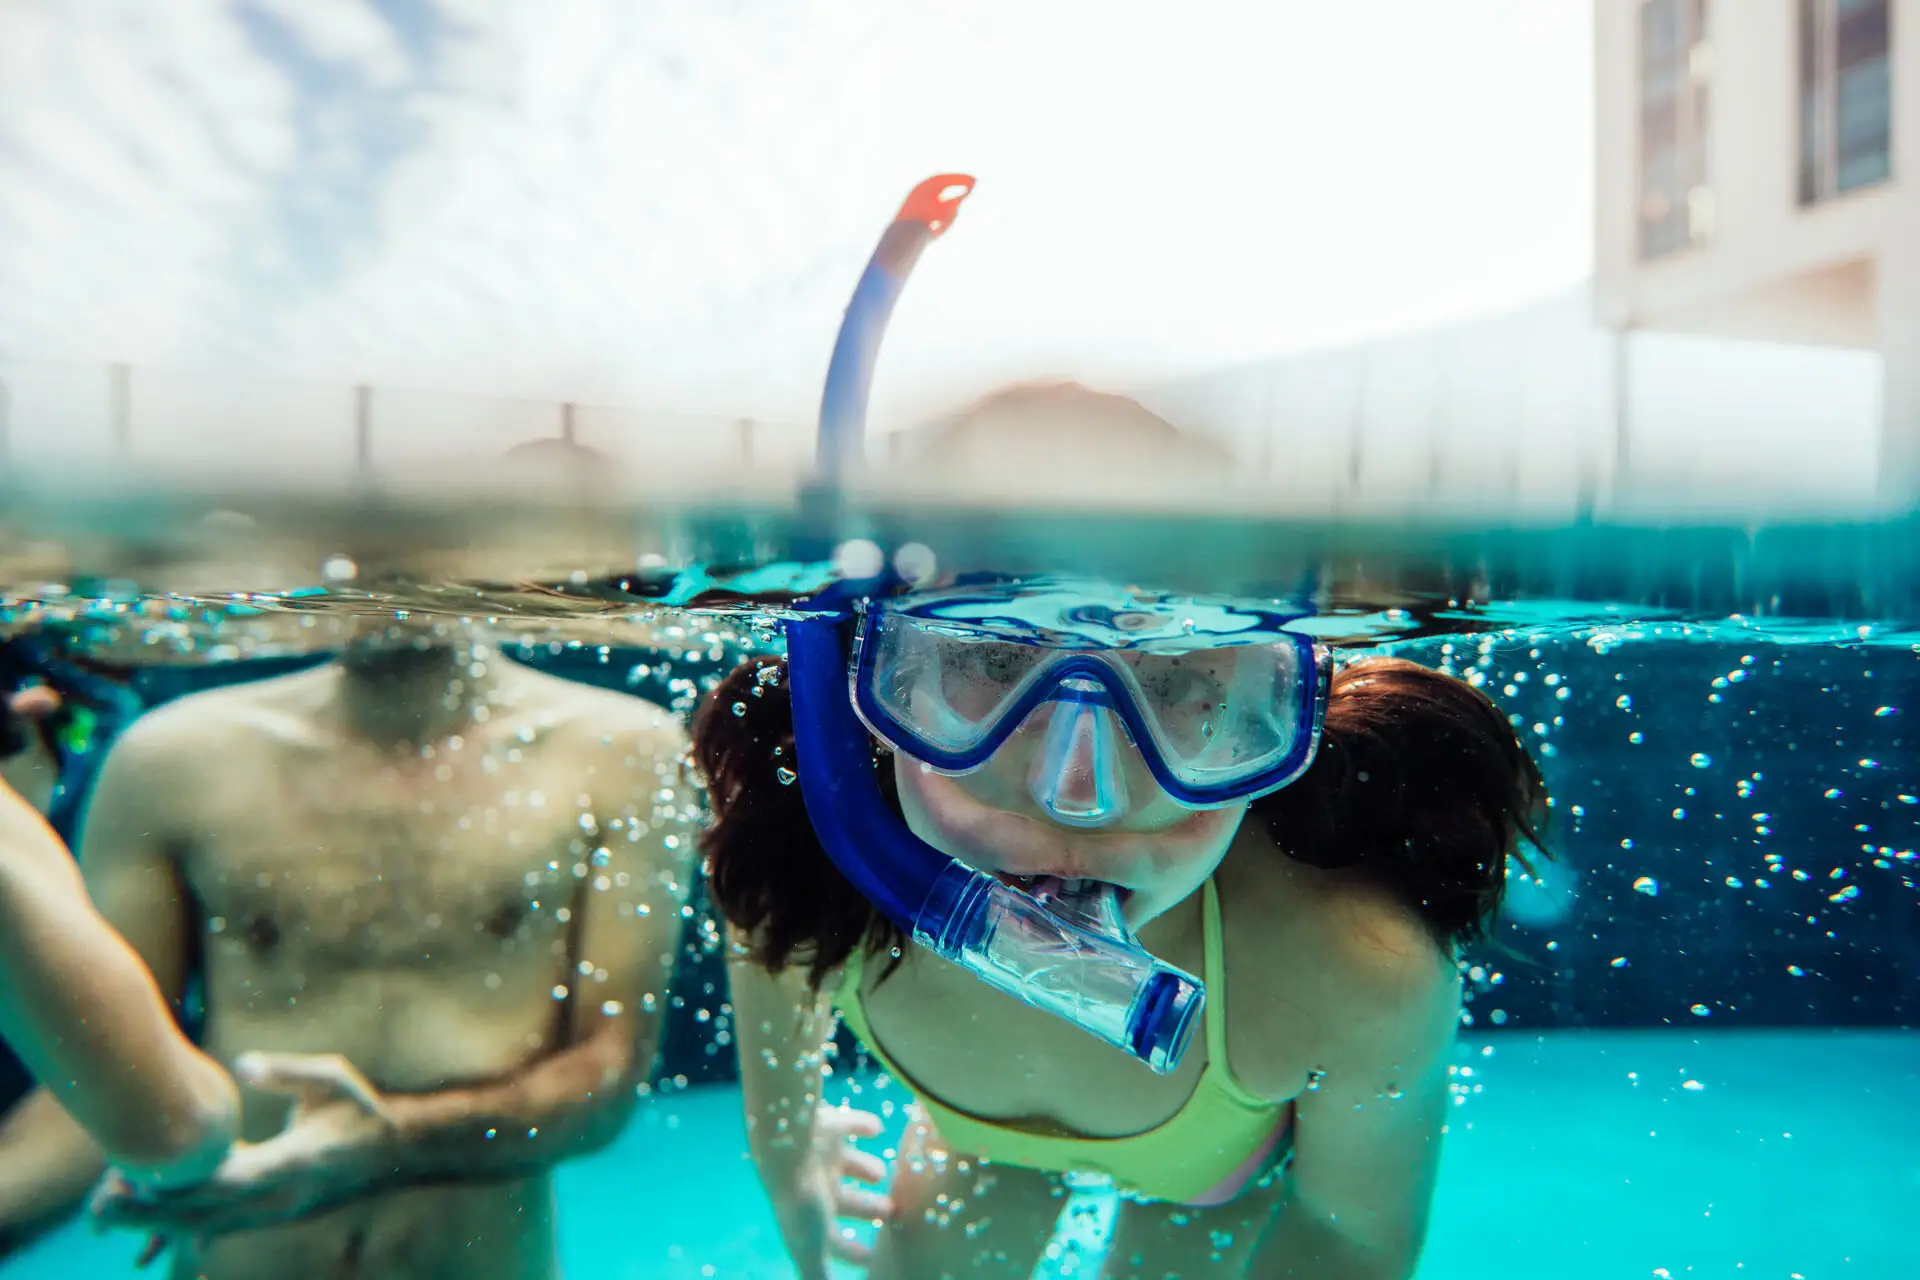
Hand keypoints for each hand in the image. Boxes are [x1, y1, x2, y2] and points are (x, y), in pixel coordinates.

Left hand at [91, 1051, 396, 1260]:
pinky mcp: (273, 1216)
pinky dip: (185, 1227)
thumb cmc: (364, 1109)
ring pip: (208, 1227)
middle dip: (149, 1216)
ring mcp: (277, 1214)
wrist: (398, 1153)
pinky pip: (222, 1227)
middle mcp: (281, 1199)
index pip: (228, 1180)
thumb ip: (288, 1072)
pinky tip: (153, 1233)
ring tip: (110, 1214)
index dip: (180, 1183)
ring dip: (159, 1224)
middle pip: (205, 1216)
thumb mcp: (333, 1078)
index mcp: (295, 1162)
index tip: (137, 1179)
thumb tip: (242, 1064)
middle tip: (100, 1209)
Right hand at [778, 1104, 893, 1278]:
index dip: (852, 1251)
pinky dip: (862, 1124)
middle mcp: (816, 1187)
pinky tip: (877, 1127)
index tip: (873, 1257)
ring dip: (865, 1168)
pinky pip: (848, 1123)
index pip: (834, 1240)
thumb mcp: (812, 1248)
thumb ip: (818, 1275)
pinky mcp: (827, 1124)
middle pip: (845, 1200)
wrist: (788, 1147)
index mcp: (812, 1218)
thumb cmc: (803, 1201)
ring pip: (847, 1163)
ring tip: (881, 1172)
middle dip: (867, 1208)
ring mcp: (821, 1155)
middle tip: (890, 1210)